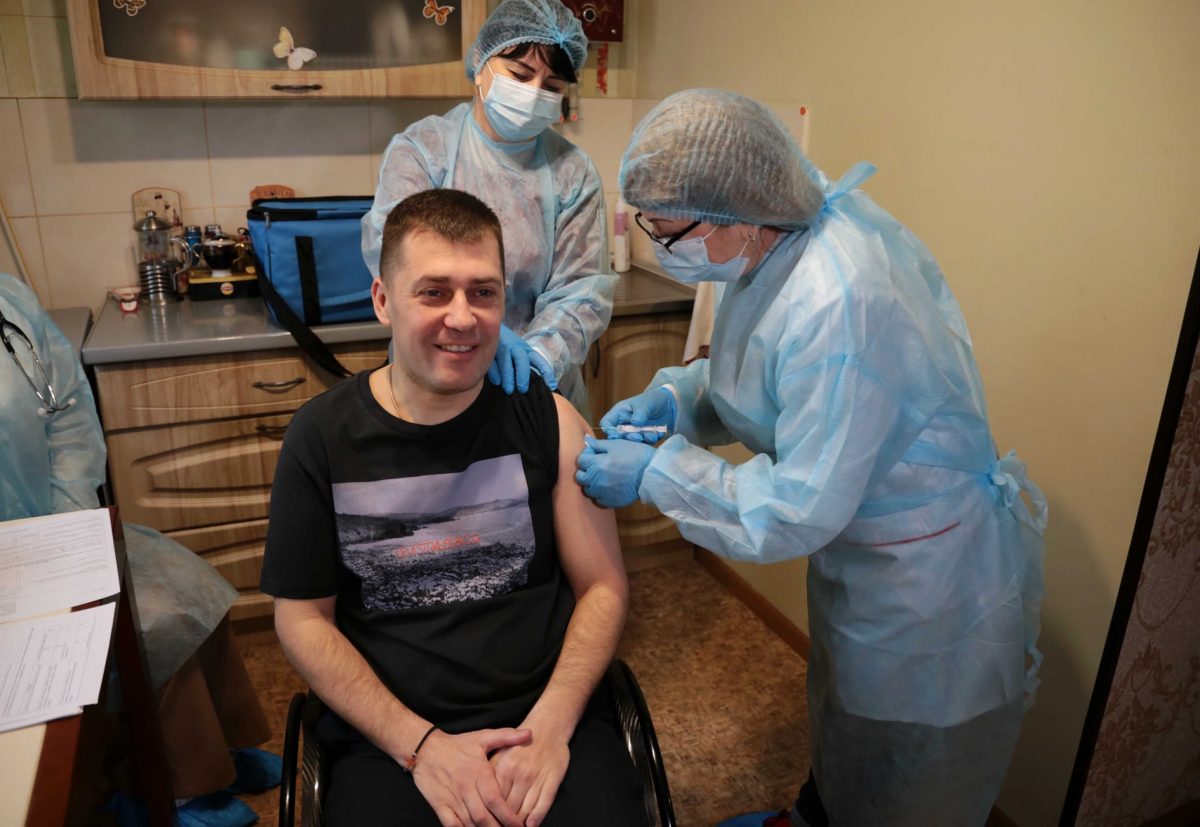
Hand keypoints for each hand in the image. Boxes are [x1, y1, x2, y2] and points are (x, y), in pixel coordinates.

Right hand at [411, 727, 531, 826]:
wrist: (426, 749)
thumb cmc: (457, 745)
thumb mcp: (483, 737)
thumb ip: (507, 737)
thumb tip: (529, 733)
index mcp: (479, 774)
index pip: (495, 800)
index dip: (508, 816)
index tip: (519, 825)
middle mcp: (466, 788)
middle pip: (484, 817)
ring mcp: (452, 798)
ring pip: (469, 823)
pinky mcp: (440, 805)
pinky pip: (451, 824)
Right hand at [488, 325, 556, 394]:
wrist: (489, 329)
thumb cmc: (508, 347)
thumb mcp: (520, 353)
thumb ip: (526, 366)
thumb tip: (536, 385)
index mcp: (526, 350)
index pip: (539, 360)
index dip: (546, 372)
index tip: (551, 385)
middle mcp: (515, 348)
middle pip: (522, 360)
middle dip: (523, 375)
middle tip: (523, 389)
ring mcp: (502, 348)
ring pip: (506, 362)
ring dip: (508, 377)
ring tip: (509, 390)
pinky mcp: (490, 350)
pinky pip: (492, 363)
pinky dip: (495, 373)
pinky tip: (497, 382)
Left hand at [490, 730, 569, 826]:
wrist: (548, 727)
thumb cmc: (521, 743)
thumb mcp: (500, 753)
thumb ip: (490, 773)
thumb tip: (478, 797)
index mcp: (502, 767)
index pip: (493, 798)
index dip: (490, 814)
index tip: (489, 820)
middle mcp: (518, 773)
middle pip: (508, 807)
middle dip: (504, 822)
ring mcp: (536, 776)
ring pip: (526, 808)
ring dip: (519, 822)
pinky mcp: (552, 777)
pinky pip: (544, 802)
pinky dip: (537, 816)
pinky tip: (531, 824)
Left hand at [574, 436, 654, 507]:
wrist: (651, 474)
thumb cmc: (635, 455)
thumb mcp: (617, 444)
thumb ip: (599, 445)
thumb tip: (587, 442)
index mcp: (596, 464)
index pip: (580, 460)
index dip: (587, 456)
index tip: (595, 455)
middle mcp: (595, 480)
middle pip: (580, 477)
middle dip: (586, 470)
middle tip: (597, 467)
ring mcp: (602, 493)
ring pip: (587, 489)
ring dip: (592, 483)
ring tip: (603, 478)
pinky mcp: (609, 502)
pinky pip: (598, 499)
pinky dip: (600, 494)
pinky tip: (609, 488)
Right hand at [598, 387, 675, 442]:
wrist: (670, 405)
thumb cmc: (653, 399)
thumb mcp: (645, 403)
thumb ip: (640, 413)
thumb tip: (635, 423)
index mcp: (619, 413)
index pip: (606, 423)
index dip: (609, 430)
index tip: (617, 435)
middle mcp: (624, 424)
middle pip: (618, 437)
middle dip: (628, 438)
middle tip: (638, 437)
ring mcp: (634, 432)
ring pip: (631, 442)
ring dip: (641, 440)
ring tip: (652, 435)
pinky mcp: (644, 438)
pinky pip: (644, 443)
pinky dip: (651, 440)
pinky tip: (659, 433)